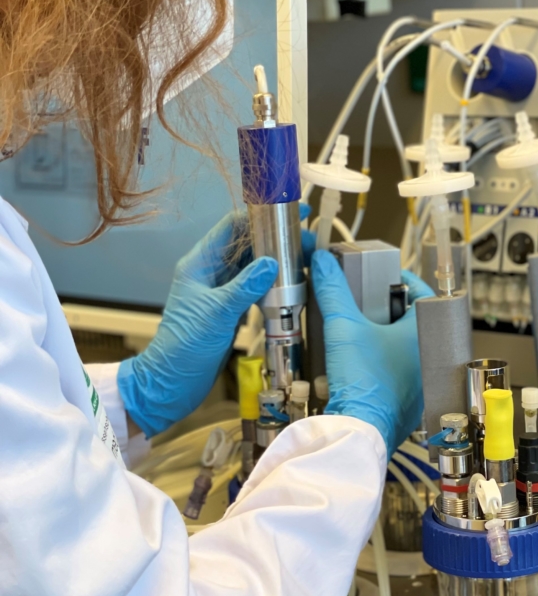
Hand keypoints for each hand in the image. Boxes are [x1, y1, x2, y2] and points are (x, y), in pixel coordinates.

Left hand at [118, 208, 313, 436]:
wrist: (172, 383)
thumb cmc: (184, 347)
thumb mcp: (217, 313)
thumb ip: (245, 286)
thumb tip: (272, 263)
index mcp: (199, 264)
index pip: (231, 227)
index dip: (260, 215)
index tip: (289, 211)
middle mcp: (210, 272)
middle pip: (246, 245)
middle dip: (275, 240)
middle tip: (306, 240)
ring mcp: (221, 292)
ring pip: (252, 267)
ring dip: (276, 262)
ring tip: (304, 260)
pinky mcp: (230, 310)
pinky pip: (254, 288)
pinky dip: (272, 284)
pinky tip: (292, 285)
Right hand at [311, 250, 432, 455]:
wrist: (359, 429)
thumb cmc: (364, 382)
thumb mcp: (343, 327)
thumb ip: (332, 290)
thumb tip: (322, 263)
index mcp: (427, 333)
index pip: (423, 292)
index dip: (401, 279)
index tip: (383, 275)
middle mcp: (432, 357)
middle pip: (413, 320)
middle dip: (389, 310)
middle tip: (367, 302)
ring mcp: (423, 381)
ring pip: (406, 348)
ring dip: (386, 338)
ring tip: (361, 331)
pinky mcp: (411, 401)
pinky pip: (401, 373)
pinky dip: (384, 365)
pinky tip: (362, 364)